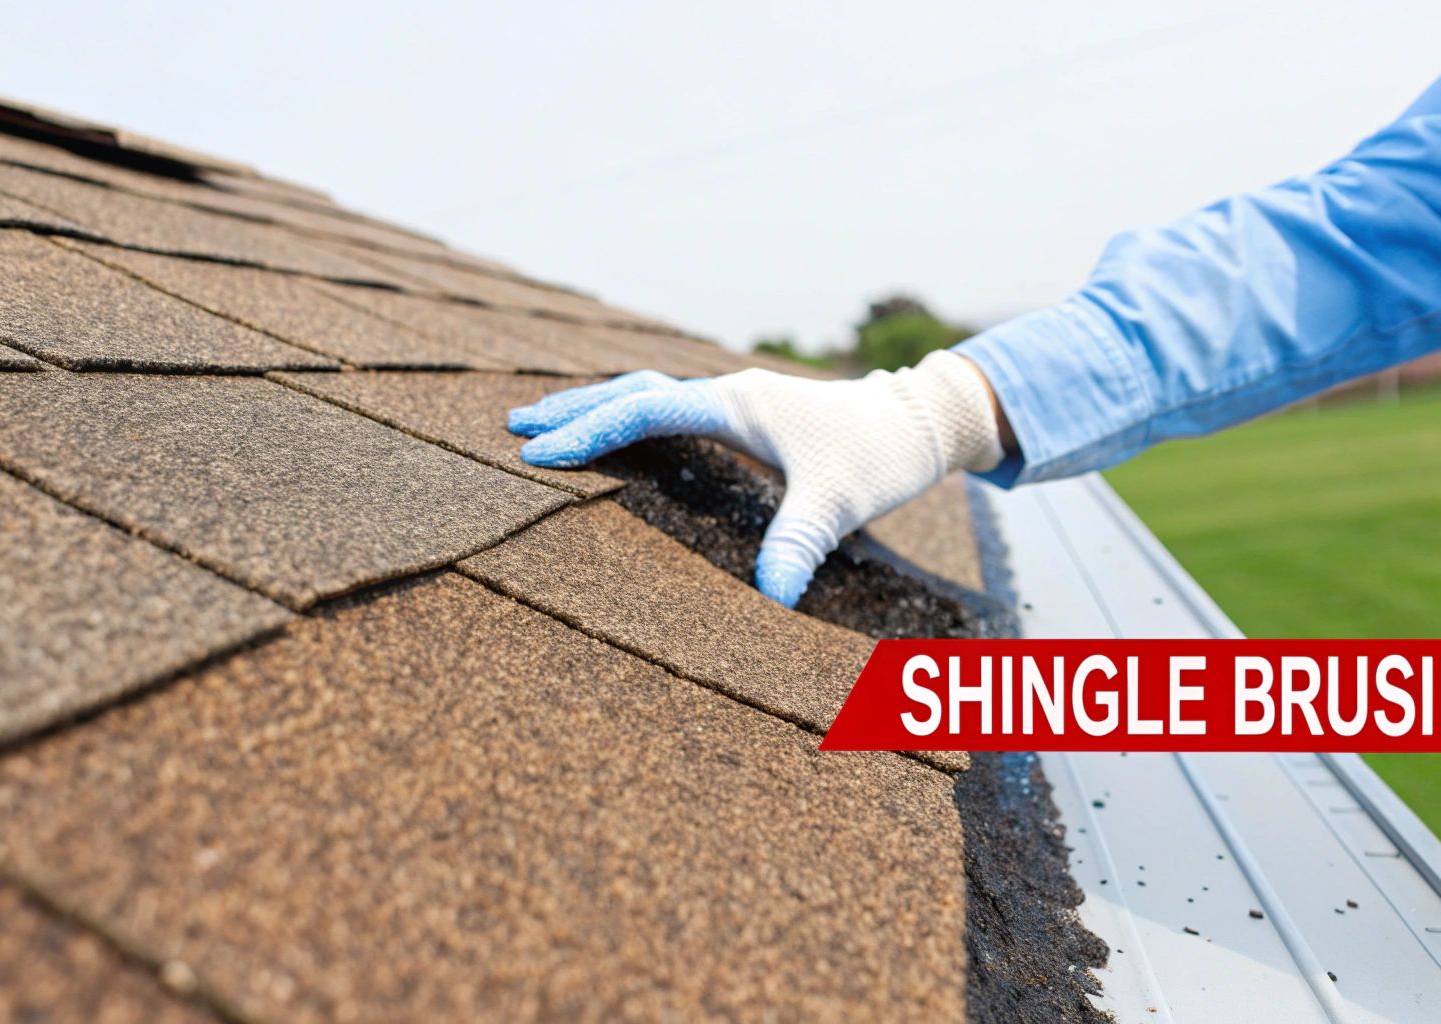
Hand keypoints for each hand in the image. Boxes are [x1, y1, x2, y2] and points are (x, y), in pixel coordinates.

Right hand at [508, 350, 1004, 607]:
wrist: (924, 419)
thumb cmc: (881, 454)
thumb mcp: (838, 503)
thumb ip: (798, 545)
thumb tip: (772, 601)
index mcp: (736, 403)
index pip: (644, 407)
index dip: (590, 430)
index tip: (541, 452)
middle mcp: (729, 394)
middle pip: (632, 391)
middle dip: (574, 410)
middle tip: (516, 428)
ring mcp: (737, 402)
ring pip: (650, 394)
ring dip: (599, 408)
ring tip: (546, 425)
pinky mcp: (749, 417)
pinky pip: (672, 408)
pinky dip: (633, 418)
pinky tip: (620, 440)